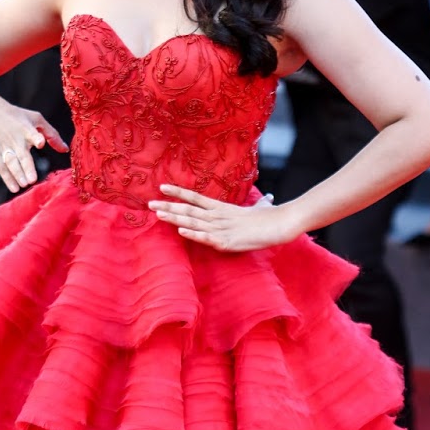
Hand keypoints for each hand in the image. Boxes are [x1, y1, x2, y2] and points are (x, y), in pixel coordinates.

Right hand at [0, 101, 68, 192]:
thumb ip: (52, 134)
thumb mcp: (35, 118)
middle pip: (21, 154)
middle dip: (27, 167)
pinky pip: (1, 168)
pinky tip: (14, 188)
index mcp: (26, 128)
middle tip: (32, 180)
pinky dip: (7, 178)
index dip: (36, 138)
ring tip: (24, 184)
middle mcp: (15, 138)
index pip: (32, 133)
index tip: (40, 143)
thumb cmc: (15, 115)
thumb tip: (65, 150)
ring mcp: (3, 146)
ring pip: (11, 163)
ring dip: (17, 174)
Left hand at [149, 185, 294, 251]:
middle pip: (189, 210)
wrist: (280, 224)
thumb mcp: (254, 210)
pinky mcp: (227, 242)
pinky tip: (181, 232)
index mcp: (221, 208)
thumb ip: (251, 208)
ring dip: (175, 219)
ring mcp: (221, 229)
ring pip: (193, 223)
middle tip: (149, 203)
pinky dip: (194, 235)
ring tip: (158, 214)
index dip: (178, 192)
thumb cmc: (268, 218)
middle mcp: (217, 216)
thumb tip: (262, 202)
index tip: (162, 187)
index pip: (195, 197)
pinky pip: (207, 238)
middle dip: (168, 207)